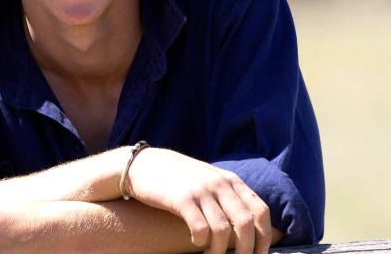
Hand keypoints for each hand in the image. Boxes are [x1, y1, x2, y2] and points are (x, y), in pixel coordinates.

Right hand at [125, 148, 272, 253]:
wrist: (143, 164)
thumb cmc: (177, 177)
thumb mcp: (208, 179)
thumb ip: (228, 194)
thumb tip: (249, 225)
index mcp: (230, 180)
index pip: (260, 211)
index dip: (265, 237)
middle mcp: (219, 184)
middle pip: (245, 223)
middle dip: (246, 250)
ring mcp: (200, 190)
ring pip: (223, 230)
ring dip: (220, 251)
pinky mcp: (181, 198)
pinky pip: (200, 227)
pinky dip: (201, 241)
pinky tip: (196, 242)